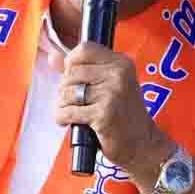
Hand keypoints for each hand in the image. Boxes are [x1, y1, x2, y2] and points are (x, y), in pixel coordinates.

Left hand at [55, 42, 175, 183]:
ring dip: (62, 104)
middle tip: (74, 101)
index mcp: (121, 63)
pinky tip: (68, 122)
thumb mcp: (108, 85)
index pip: (84, 49)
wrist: (142, 144)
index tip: (73, 77)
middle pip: (72, 72)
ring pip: (67, 92)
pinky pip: (68, 111)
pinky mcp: (103, 114)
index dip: (71, 62)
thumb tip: (52, 56)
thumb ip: (79, 68)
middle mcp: (118, 74)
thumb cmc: (123, 115)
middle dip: (65, 89)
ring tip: (73, 112)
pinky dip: (62, 117)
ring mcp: (112, 94)